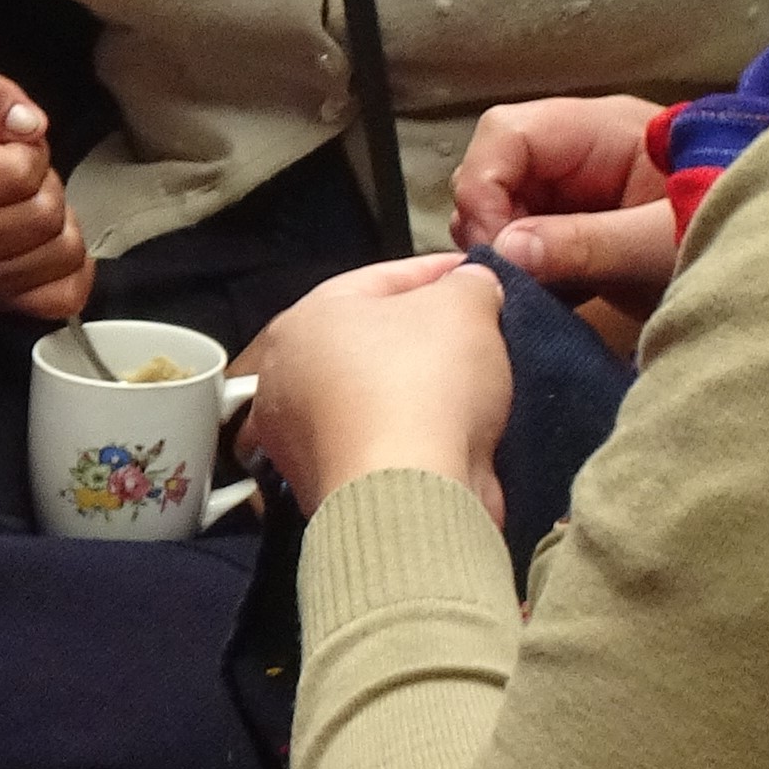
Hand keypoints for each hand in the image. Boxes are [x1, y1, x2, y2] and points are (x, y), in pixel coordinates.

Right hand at [0, 66, 87, 321]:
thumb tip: (28, 125)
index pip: (19, 171)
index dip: (29, 152)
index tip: (10, 151)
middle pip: (44, 215)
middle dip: (46, 188)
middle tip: (24, 184)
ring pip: (62, 254)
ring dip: (61, 225)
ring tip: (31, 210)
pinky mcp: (3, 303)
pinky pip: (65, 297)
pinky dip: (73, 270)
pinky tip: (50, 246)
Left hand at [238, 255, 512, 520]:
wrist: (408, 494)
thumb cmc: (421, 386)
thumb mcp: (464, 305)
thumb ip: (468, 284)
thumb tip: (471, 286)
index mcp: (303, 322)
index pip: (380, 281)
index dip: (439, 274)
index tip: (478, 278)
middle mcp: (287, 381)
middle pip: (373, 343)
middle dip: (428, 336)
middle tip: (481, 331)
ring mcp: (302, 441)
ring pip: (379, 399)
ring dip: (427, 392)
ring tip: (480, 384)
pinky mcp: (330, 488)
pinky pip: (386, 448)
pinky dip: (420, 439)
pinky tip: (461, 434)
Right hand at [449, 93, 681, 317]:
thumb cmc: (731, 228)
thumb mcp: (658, 241)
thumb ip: (584, 243)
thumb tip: (507, 251)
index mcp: (598, 129)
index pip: (505, 134)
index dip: (485, 187)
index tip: (499, 248)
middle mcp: (575, 152)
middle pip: (492, 170)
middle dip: (490, 223)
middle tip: (513, 276)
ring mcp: (571, 189)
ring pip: (498, 208)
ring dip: (504, 251)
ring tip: (539, 289)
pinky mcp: (572, 227)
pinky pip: (520, 239)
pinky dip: (522, 269)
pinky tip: (551, 293)